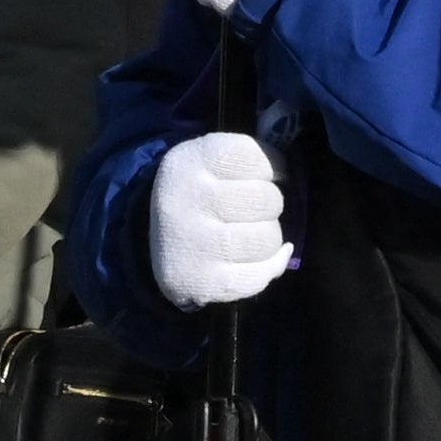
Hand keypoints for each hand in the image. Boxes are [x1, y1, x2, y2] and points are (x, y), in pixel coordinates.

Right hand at [150, 129, 294, 306]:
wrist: (149, 243)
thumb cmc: (198, 194)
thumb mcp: (209, 161)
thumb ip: (249, 159)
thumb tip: (291, 174)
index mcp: (190, 161)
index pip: (255, 158)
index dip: (270, 167)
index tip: (262, 176)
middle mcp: (187, 200)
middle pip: (268, 200)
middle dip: (269, 206)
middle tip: (251, 210)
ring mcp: (192, 245)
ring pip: (268, 239)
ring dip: (267, 239)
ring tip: (247, 235)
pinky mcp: (201, 282)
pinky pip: (259, 275)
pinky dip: (267, 267)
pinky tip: (256, 259)